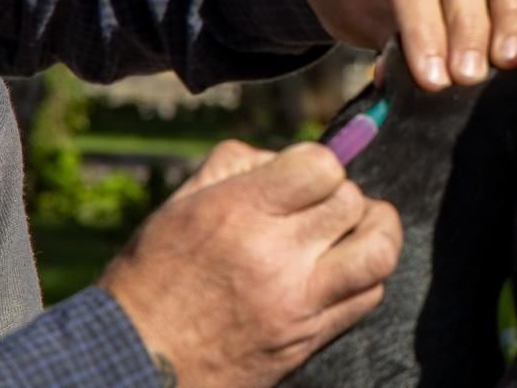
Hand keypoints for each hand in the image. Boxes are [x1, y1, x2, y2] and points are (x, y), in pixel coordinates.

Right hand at [100, 141, 401, 387]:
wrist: (138, 360)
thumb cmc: (153, 276)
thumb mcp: (181, 204)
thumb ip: (238, 166)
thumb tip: (288, 155)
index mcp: (239, 213)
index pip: (322, 165)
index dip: (319, 163)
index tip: (304, 175)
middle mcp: (275, 256)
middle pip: (352, 201)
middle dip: (340, 194)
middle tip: (318, 206)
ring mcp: (299, 302)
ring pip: (379, 250)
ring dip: (375, 230)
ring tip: (353, 229)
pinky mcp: (310, 338)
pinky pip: (369, 295)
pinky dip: (366, 274)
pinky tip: (342, 268)